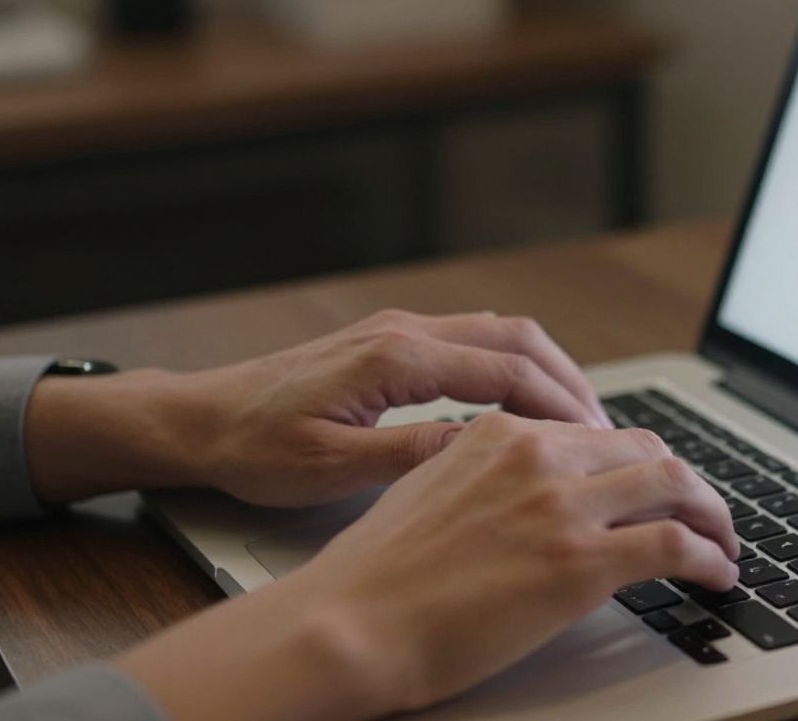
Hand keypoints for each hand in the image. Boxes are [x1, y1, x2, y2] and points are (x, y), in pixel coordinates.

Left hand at [25, 310, 611, 505]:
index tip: (598, 440)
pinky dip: (511, 366)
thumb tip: (488, 449)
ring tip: (576, 419)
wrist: (193, 421)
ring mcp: (396, 330)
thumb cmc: (251, 448)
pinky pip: (470, 341)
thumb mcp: (332, 467)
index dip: (560, 406)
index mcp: (395, 357)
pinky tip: (522, 404)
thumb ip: (414, 453)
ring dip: (544, 369)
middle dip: (568, 379)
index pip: (506, 372)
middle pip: (516, 338)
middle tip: (604, 429)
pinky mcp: (387, 342)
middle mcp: (402, 330)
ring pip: (497, 333)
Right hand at [117, 414, 738, 720]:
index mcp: (499, 432)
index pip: (596, 431)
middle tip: (701, 513)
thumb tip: (524, 493)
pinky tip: (717, 575)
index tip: (653, 484)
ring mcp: (562, 505)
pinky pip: (676, 544)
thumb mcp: (426, 490)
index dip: (635, 460)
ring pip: (675, 484)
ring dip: (712, 514)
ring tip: (724, 542)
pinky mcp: (582, 561)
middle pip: (645, 449)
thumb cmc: (373, 576)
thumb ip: (484, 475)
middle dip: (684, 482)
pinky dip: (710, 556)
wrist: (348, 622)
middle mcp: (537, 454)